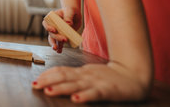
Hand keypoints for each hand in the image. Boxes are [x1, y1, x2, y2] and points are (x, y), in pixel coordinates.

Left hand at [32, 61, 149, 102]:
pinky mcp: (108, 90)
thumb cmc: (109, 77)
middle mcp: (86, 75)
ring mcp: (96, 82)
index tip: (35, 80)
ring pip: (75, 84)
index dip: (47, 75)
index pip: (60, 71)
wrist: (134, 75)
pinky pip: (94, 93)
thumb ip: (75, 76)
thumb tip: (56, 79)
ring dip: (61, 88)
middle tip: (35, 85)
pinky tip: (76, 99)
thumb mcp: (89, 74)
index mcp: (81, 72)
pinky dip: (84, 96)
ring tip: (48, 91)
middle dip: (48, 81)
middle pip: (64, 76)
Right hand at [43, 8, 80, 52]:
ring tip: (56, 49)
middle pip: (51, 33)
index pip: (46, 23)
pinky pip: (59, 42)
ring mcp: (56, 32)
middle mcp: (52, 26)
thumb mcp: (70, 11)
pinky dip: (59, 47)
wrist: (74, 15)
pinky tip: (60, 51)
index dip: (48, 27)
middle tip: (65, 39)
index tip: (54, 30)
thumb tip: (68, 23)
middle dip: (57, 37)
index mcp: (51, 18)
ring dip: (54, 44)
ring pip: (53, 39)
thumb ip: (68, 16)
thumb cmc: (71, 11)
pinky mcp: (61, 36)